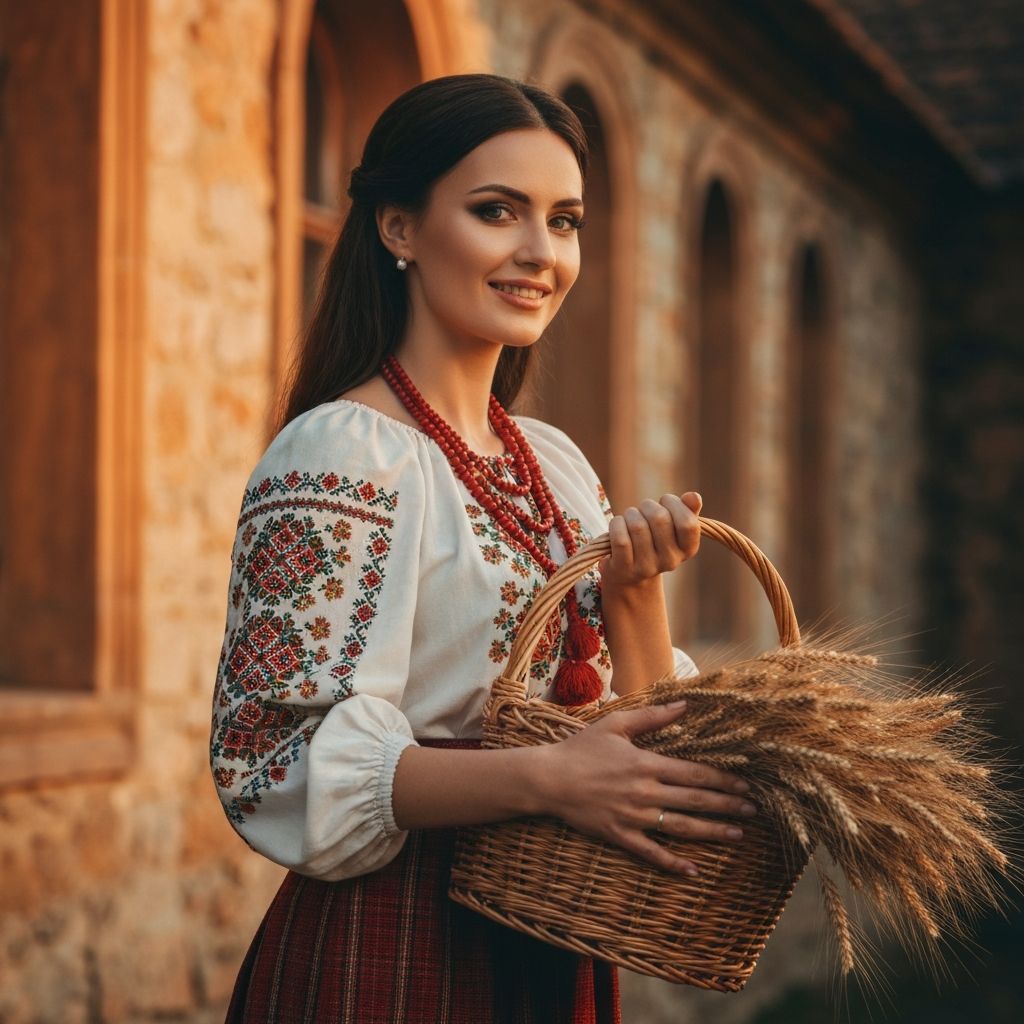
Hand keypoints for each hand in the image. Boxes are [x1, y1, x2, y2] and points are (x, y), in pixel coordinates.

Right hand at [534, 701, 756, 875]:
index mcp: (646, 763)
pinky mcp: (620, 836)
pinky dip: (673, 863)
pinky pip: (651, 853)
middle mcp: (645, 792)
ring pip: (681, 827)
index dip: (724, 780)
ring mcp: (634, 817)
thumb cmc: (581, 748)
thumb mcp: (616, 725)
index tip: (746, 785)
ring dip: (712, 832)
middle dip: (727, 806)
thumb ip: (653, 716)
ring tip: (737, 835)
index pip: (695, 773)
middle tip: (753, 811)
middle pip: (695, 801)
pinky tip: (693, 870)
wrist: (548, 779)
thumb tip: (685, 705)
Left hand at [599, 492, 701, 590]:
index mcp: (687, 549)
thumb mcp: (673, 526)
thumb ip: (688, 510)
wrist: (629, 573)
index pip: (688, 523)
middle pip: (660, 519)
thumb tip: (694, 496)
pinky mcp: (624, 568)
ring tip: (630, 519)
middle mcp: (670, 561)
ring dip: (630, 514)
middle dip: (647, 506)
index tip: (665, 501)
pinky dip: (617, 525)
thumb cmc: (654, 539)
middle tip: (643, 510)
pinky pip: (620, 538)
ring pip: (637, 526)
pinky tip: (619, 525)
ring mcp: (647, 567)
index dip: (674, 504)